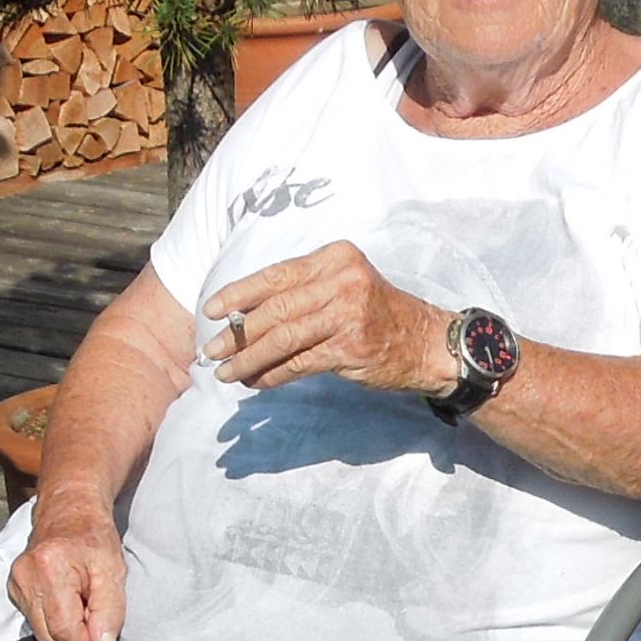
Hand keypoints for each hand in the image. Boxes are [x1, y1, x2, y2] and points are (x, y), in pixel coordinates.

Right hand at [11, 496, 126, 640]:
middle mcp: (25, 577)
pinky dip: (54, 618)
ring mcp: (16, 583)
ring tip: (79, 600)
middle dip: (77, 634)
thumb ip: (110, 611)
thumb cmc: (93, 536)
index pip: (66, 632)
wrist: (69, 509)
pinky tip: (65, 598)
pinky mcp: (13, 589)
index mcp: (51, 569)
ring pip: (42, 633)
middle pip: (51, 638)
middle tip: (93, 608)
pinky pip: (35, 621)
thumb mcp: (114, 570)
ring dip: (65, 626)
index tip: (104, 632)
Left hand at [205, 241, 455, 397]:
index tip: (211, 310)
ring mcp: (347, 314)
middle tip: (211, 351)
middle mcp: (341, 280)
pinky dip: (272, 374)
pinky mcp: (350, 348)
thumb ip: (304, 293)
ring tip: (224, 372)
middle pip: (275, 308)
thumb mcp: (345, 287)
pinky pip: (298, 363)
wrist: (429, 343)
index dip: (238, 294)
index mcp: (335, 258)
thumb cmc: (380, 315)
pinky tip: (255, 382)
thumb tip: (245, 316)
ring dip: (248, 358)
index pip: (276, 274)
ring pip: (282, 338)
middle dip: (236, 333)